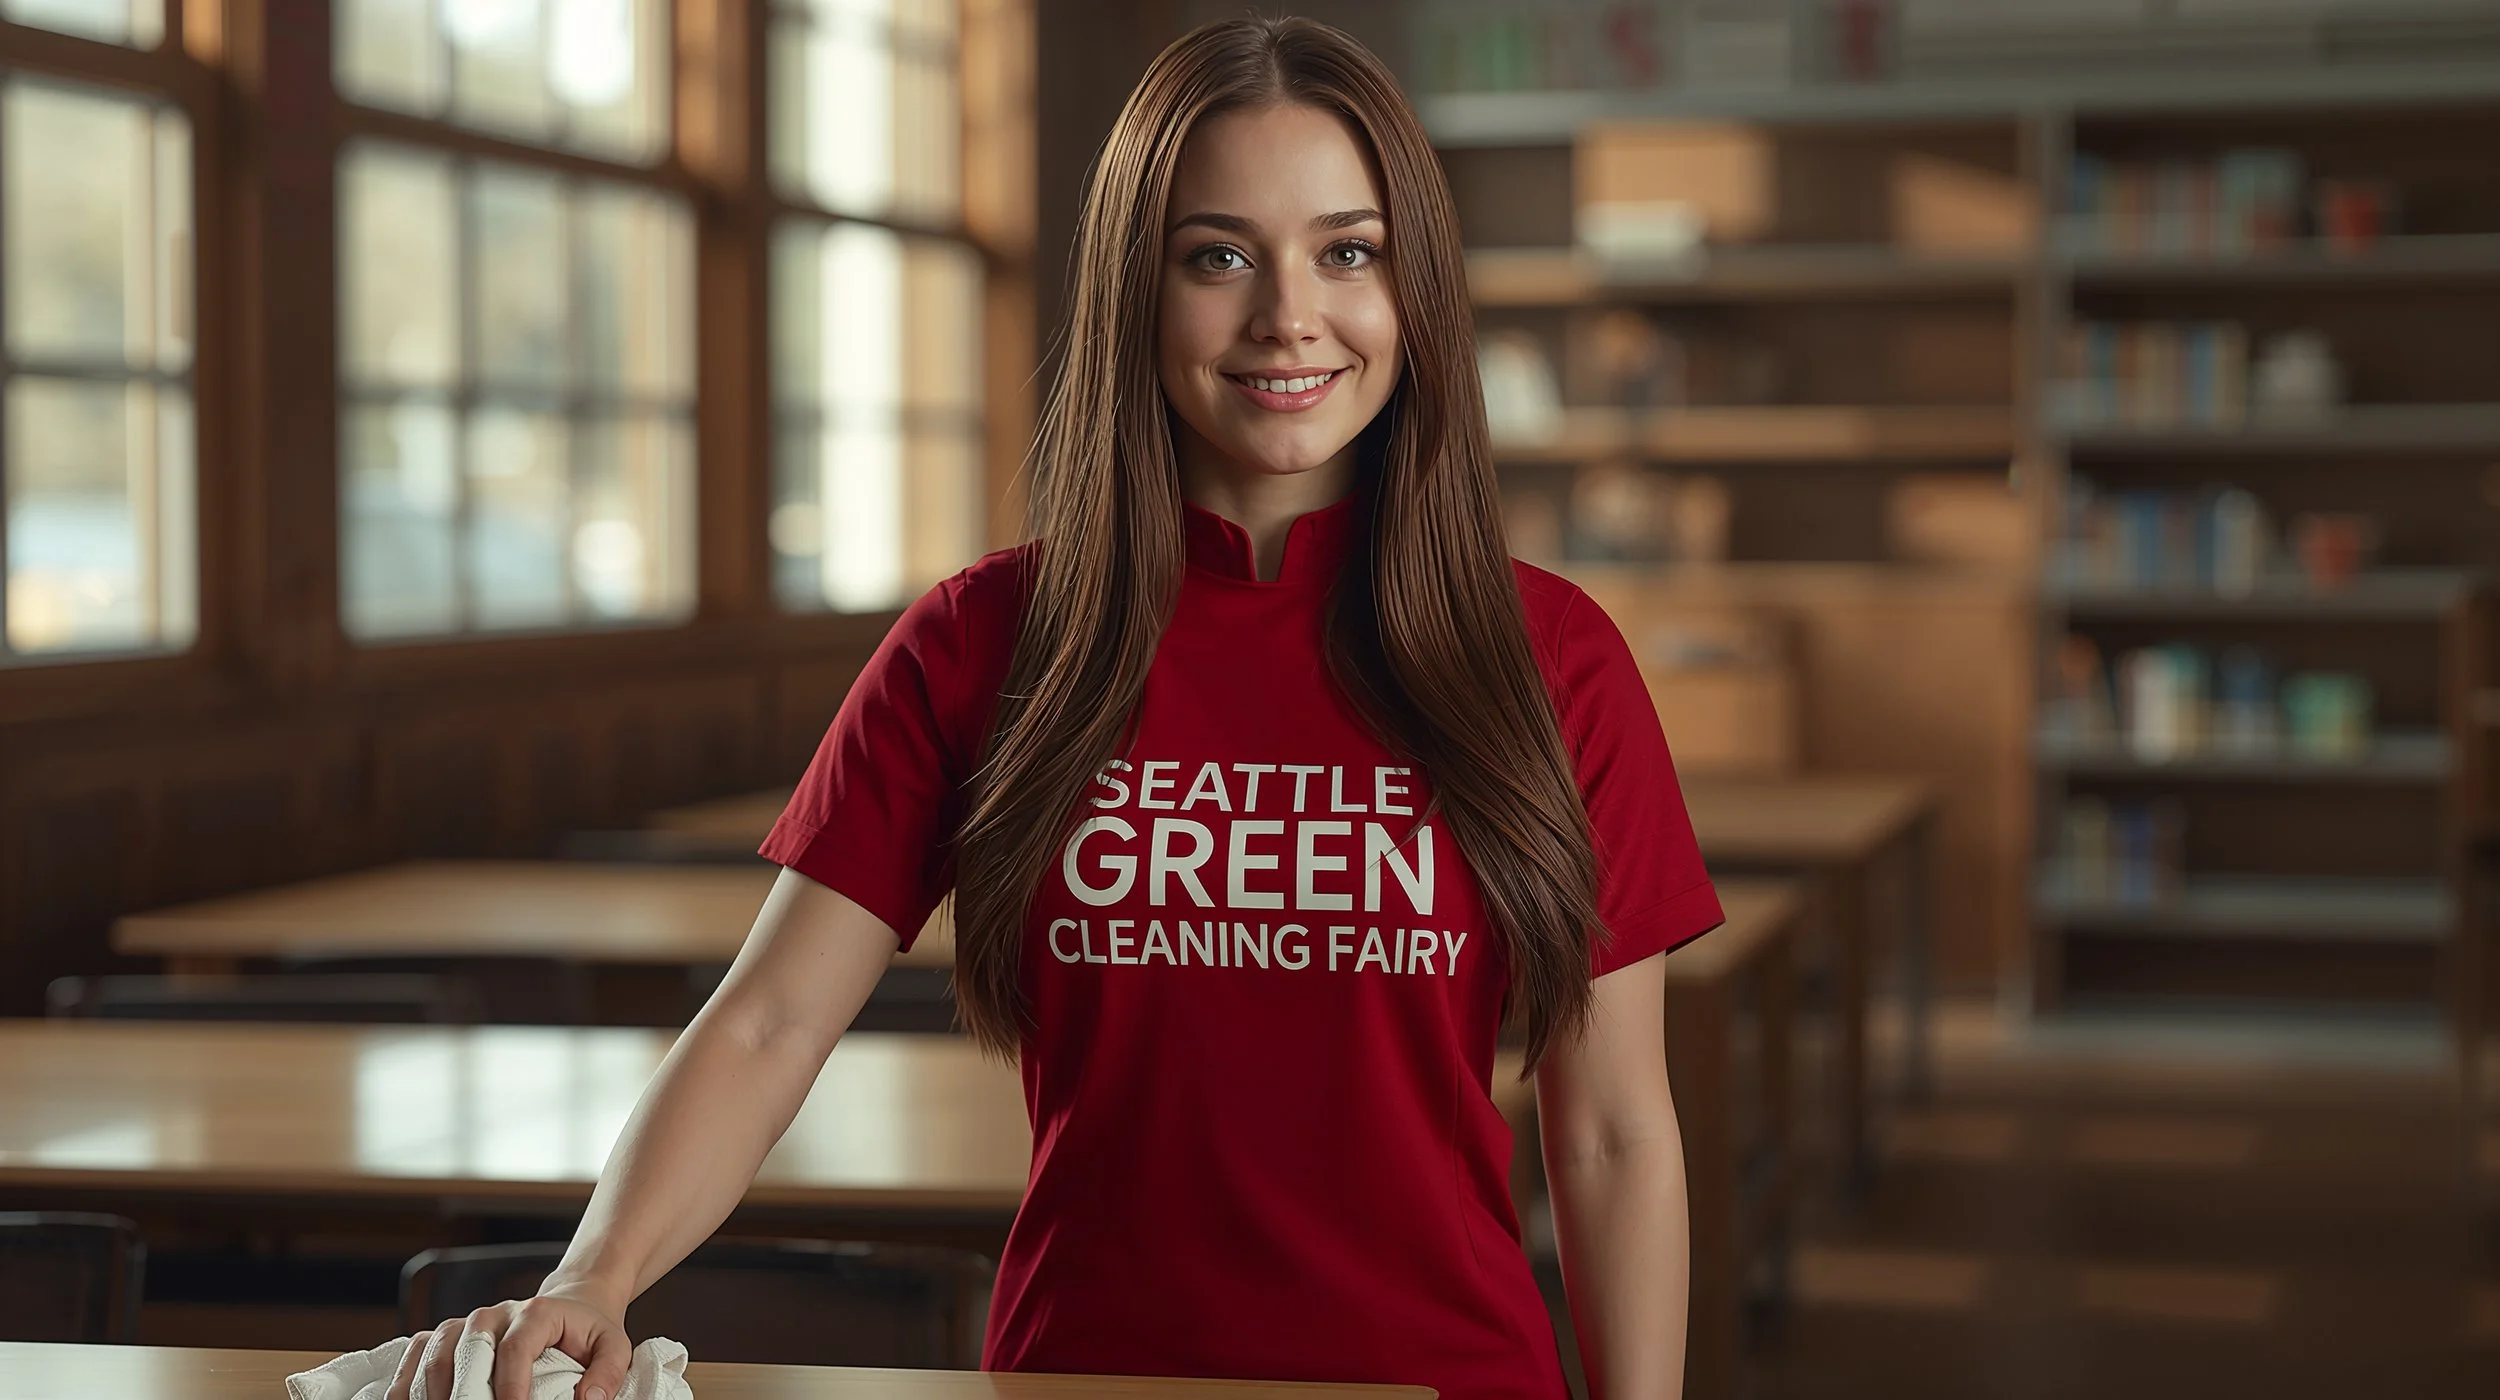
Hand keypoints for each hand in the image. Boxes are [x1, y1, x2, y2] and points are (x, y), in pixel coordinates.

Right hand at [383, 1287, 632, 1399]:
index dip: (510, 1386)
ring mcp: (464, 1323)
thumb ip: (607, 1372)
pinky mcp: (445, 1335)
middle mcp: (494, 1314)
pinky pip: (416, 1354)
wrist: (569, 1306)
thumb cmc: (587, 1332)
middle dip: (467, 1394)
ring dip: (433, 1392)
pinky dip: (407, 1383)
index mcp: (535, 1312)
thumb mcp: (613, 1346)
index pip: (515, 1349)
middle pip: (467, 1352)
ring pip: (436, 1355)